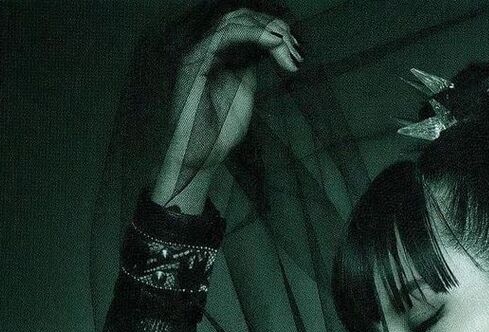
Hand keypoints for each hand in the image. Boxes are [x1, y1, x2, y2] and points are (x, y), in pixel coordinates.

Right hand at [153, 7, 301, 207]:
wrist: (201, 155)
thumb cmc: (220, 131)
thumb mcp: (244, 91)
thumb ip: (251, 65)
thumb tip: (273, 46)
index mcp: (219, 55)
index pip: (245, 26)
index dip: (272, 30)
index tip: (295, 49)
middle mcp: (208, 49)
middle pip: (240, 17)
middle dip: (272, 27)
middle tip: (293, 46)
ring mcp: (199, 53)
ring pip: (233, 22)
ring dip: (265, 30)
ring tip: (286, 46)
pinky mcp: (193, 62)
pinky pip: (223, 37)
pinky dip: (250, 35)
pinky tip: (271, 43)